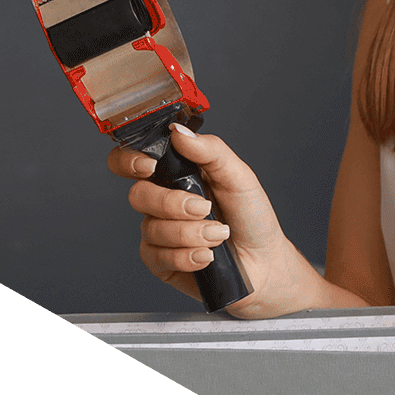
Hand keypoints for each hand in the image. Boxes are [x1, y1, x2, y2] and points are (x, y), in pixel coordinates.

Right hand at [107, 123, 306, 317]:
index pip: (133, 161)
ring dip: (190, 233)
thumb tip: (178, 132)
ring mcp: (159, 232)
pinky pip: (157, 257)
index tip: (150, 166)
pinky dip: (186, 256)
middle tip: (205, 208)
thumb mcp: (239, 177)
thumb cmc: (251, 216)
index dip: (129, 160)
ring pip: (152, 229)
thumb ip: (211, 151)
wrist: (265, 262)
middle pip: (138, 195)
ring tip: (219, 235)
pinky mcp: (162, 262)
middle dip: (172, 204)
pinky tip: (208, 256)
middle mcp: (161, 201)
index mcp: (175, 174)